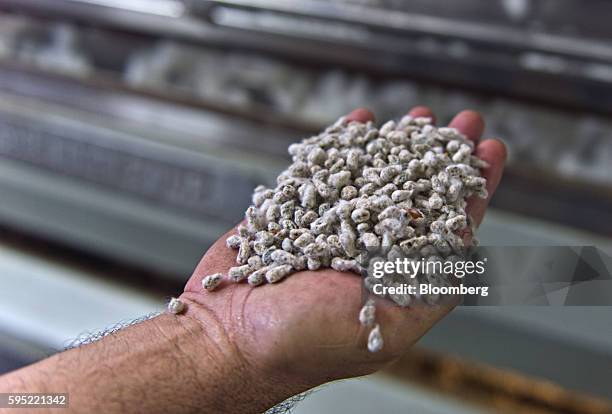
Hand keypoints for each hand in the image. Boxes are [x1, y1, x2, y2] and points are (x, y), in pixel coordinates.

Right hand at [180, 106, 505, 398]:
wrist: (224, 338)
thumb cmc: (297, 343)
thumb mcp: (380, 326)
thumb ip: (424, 286)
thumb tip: (465, 240)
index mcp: (396, 282)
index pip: (447, 229)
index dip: (472, 189)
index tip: (490, 151)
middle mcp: (369, 253)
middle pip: (417, 195)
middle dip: (442, 156)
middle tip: (463, 121)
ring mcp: (331, 229)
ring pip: (373, 177)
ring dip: (398, 146)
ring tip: (419, 115)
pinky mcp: (294, 213)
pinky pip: (323, 172)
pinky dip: (342, 145)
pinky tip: (359, 123)